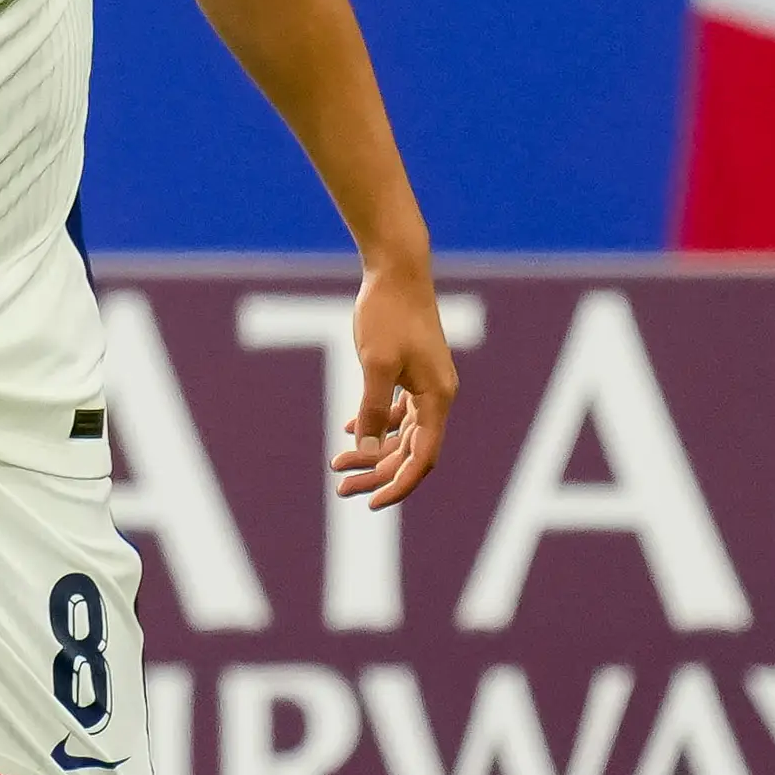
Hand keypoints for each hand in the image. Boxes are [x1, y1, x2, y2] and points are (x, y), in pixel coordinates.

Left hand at [330, 257, 457, 510]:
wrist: (397, 270)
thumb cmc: (387, 313)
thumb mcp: (375, 363)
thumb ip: (373, 408)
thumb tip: (368, 450)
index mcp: (437, 398)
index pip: (421, 459)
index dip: (397, 485)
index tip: (369, 504)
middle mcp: (437, 396)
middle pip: (410, 452)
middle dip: (376, 473)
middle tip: (340, 487)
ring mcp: (426, 384)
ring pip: (402, 434)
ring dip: (372, 451)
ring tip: (337, 463)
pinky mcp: (413, 372)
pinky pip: (397, 411)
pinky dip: (376, 424)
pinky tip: (349, 429)